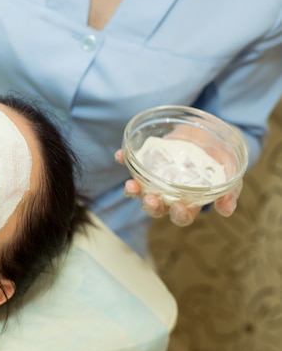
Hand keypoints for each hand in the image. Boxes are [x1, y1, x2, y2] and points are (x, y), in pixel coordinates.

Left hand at [114, 149, 241, 226]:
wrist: (211, 134)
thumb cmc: (221, 160)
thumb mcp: (230, 175)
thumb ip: (229, 192)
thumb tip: (226, 210)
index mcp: (188, 201)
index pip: (181, 216)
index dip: (178, 215)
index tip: (178, 207)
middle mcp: (169, 193)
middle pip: (156, 206)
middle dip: (151, 206)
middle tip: (150, 199)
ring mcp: (155, 178)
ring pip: (140, 190)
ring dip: (134, 190)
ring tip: (131, 184)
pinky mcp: (147, 161)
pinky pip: (132, 163)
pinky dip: (124, 160)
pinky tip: (120, 155)